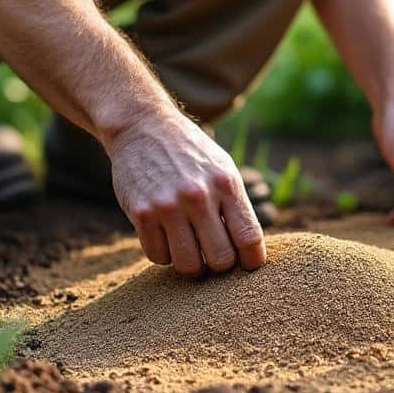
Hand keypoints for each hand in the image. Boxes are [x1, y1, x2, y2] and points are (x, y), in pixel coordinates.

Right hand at [106, 110, 266, 276]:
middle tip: (211, 255)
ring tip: (189, 248)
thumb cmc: (189, 154)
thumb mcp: (221, 169)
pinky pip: (158, 257)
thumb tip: (249, 252)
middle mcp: (198, 196)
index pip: (249, 238)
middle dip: (219, 265)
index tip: (247, 266)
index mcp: (225, 184)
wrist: (142, 127)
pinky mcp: (141, 213)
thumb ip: (236, 207)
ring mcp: (167, 206)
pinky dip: (164, 255)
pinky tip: (165, 237)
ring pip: (188, 266)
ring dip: (191, 265)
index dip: (252, 261)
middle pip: (220, 260)